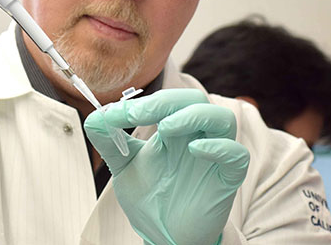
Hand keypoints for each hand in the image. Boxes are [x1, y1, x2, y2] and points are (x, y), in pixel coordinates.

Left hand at [84, 89, 249, 244]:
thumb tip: (93, 118)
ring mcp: (213, 157)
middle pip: (195, 99)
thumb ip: (110, 142)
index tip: (114, 115)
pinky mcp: (226, 179)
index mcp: (174, 129)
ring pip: (222, 119)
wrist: (164, 235)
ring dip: (194, 115)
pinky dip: (219, 147)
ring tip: (166, 128)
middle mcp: (196, 136)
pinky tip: (196, 149)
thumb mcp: (124, 166)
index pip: (167, 100)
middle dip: (166, 101)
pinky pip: (237, 155)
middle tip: (136, 114)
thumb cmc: (151, 197)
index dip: (143, 102)